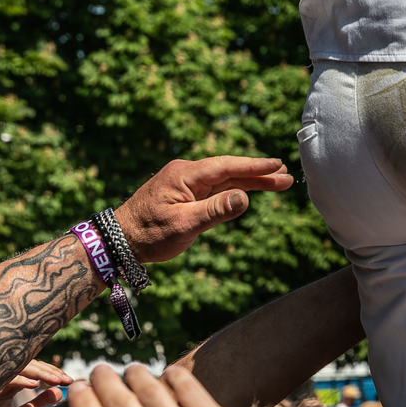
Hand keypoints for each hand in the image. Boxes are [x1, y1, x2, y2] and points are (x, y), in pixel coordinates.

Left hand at [113, 157, 294, 263]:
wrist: (118, 241)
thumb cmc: (148, 235)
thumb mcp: (183, 225)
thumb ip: (215, 210)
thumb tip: (245, 197)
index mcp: (184, 175)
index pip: (227, 166)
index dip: (254, 166)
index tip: (278, 165)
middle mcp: (186, 173)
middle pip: (230, 170)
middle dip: (259, 173)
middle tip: (287, 175)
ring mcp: (185, 182)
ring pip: (225, 179)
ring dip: (251, 181)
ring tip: (279, 181)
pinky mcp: (185, 193)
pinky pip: (216, 187)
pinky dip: (236, 188)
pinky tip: (251, 190)